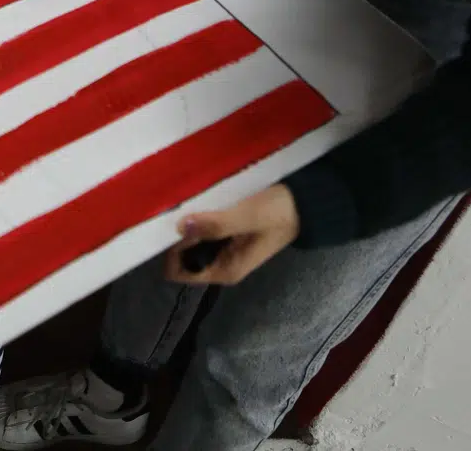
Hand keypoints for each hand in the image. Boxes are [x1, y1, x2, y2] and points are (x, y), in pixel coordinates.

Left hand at [165, 185, 299, 284]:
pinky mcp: (224, 231)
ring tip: (177, 200)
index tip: (164, 228)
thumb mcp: (248, 216)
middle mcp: (220, 262)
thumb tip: (180, 227)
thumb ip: (217, 224)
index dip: (169, 251)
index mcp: (225, 270)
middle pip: (181, 255)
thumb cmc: (280, 212)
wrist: (306, 202)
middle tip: (168, 208)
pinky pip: (200, 227)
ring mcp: (222, 247)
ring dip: (183, 223)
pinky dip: (194, 216)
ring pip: (189, 239)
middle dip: (174, 235)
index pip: (180, 272)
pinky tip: (191, 198)